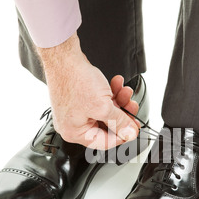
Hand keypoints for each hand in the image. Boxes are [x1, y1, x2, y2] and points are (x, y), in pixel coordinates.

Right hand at [37, 33, 139, 149]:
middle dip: (122, 114)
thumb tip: (130, 133)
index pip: (104, 142)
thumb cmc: (75, 80)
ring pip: (105, 112)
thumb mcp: (103, 107)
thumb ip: (119, 122)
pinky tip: (117, 85)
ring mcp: (76, 111)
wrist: (64, 56)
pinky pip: (99, 102)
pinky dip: (110, 94)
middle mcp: (73, 124)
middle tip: (132, 109)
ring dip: (119, 102)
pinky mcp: (79, 100)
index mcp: (75, 133)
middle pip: (106, 126)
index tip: (134, 129)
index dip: (122, 135)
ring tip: (126, 92)